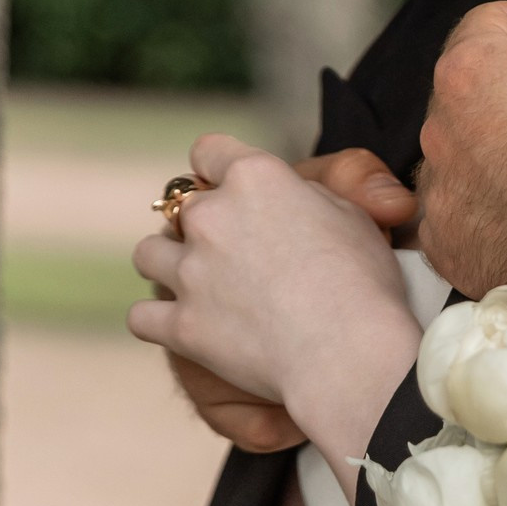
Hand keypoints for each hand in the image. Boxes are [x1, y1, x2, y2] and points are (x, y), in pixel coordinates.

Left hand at [130, 135, 422, 463]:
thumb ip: (309, 198)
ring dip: (169, 264)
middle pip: (181, 207)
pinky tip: (182, 325)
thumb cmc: (364, 284)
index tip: (228, 186)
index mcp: (255, 178)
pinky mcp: (180, 324)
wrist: (348, 354)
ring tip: (198, 283)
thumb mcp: (355, 216)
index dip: (218, 166)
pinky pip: (141, 316)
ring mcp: (190, 271)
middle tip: (234, 251)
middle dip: (202, 226)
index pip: (210, 151)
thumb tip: (293, 204)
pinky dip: (158, 321)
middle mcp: (212, 216)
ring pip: (148, 254)